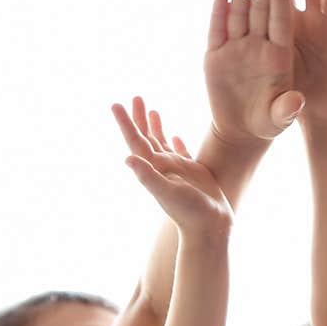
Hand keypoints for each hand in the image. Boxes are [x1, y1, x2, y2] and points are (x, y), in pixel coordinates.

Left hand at [113, 97, 232, 238]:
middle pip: (146, 138)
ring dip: (155, 127)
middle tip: (134, 97)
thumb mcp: (168, 194)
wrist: (210, 228)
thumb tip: (127, 159)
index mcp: (154, 169)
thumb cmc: (190, 213)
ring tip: (152, 109)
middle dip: (139, 118)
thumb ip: (148, 177)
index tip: (116, 105)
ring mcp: (177, 170)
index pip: (136, 141)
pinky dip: (177, 143)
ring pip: (163, 143)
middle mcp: (162, 168)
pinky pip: (182, 154)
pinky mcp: (193, 174)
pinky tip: (177, 135)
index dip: (125, 123)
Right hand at [204, 0, 304, 143]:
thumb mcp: (279, 119)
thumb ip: (287, 109)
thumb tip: (297, 102)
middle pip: (262, 9)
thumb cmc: (267, 124)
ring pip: (240, 13)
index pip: (281, 20)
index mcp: (279, 56)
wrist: (241, 132)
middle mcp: (259, 47)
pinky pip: (217, 29)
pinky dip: (219, 12)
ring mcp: (237, 49)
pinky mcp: (217, 55)